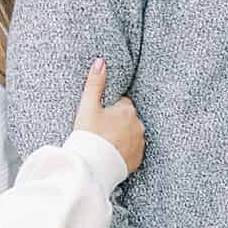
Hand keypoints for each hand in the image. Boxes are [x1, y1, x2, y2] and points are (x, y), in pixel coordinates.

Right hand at [74, 58, 143, 175]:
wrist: (91, 166)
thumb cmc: (89, 135)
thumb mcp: (87, 107)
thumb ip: (95, 83)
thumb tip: (100, 61)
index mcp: (128, 110)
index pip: (122, 103)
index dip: (109, 109)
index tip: (99, 117)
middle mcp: (138, 125)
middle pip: (127, 119)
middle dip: (117, 122)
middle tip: (100, 131)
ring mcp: (140, 143)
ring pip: (131, 134)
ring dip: (121, 136)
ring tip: (105, 143)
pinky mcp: (138, 159)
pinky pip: (132, 151)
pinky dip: (124, 151)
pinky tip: (111, 154)